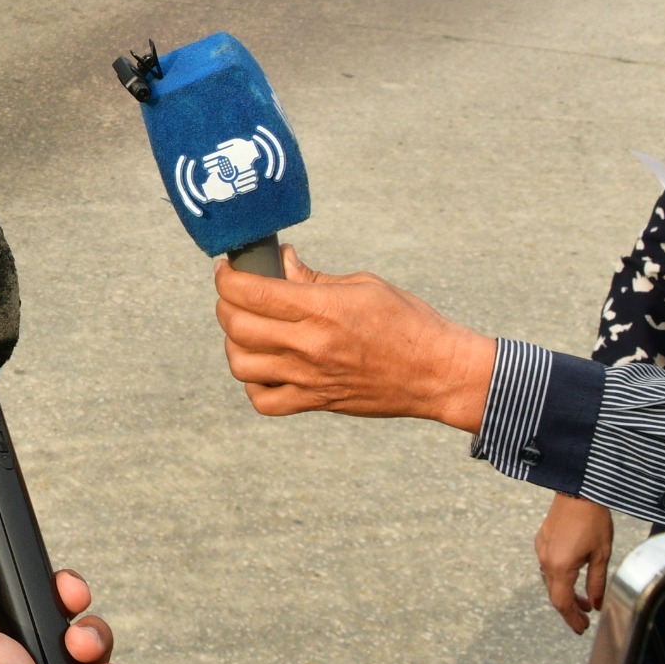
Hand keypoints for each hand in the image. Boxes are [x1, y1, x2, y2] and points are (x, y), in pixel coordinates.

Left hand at [213, 245, 496, 431]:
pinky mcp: (316, 402)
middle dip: (225, 304)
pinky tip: (264, 366)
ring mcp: (310, 378)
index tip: (226, 268)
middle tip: (235, 293)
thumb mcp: (364, 285)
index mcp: (322, 310)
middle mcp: (310, 345)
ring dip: (234, 343)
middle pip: (237, 326)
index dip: (227, 277)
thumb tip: (282, 261)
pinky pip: (264, 402)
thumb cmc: (409, 322)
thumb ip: (315, 278)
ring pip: (241, 364)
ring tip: (247, 330)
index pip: (251, 292)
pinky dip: (253, 384)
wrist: (439, 374)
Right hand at [536, 494, 614, 634]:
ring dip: (566, 594)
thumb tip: (596, 604)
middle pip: (554, 595)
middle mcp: (547, 560)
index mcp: (561, 567)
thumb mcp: (602, 555)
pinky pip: (548, 567)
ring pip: (551, 581)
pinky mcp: (542, 540)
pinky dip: (561, 579)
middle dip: (569, 610)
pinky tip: (574, 577)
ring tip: (584, 600)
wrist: (578, 491)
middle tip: (584, 620)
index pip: (563, 603)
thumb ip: (597, 583)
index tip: (583, 628)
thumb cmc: (593, 521)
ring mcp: (542, 549)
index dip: (572, 619)